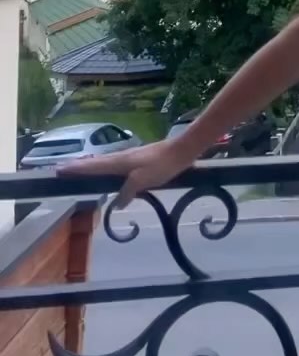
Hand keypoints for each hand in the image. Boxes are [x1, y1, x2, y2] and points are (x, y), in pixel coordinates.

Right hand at [57, 138, 190, 208]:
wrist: (182, 151)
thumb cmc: (162, 165)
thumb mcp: (142, 180)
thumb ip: (127, 192)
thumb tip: (116, 203)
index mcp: (120, 162)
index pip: (94, 167)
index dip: (77, 169)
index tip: (59, 170)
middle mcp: (122, 158)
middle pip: (96, 163)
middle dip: (79, 166)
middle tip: (63, 169)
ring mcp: (130, 158)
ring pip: (105, 163)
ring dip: (91, 167)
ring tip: (80, 171)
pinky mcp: (138, 161)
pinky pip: (115, 166)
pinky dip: (104, 168)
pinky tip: (108, 174)